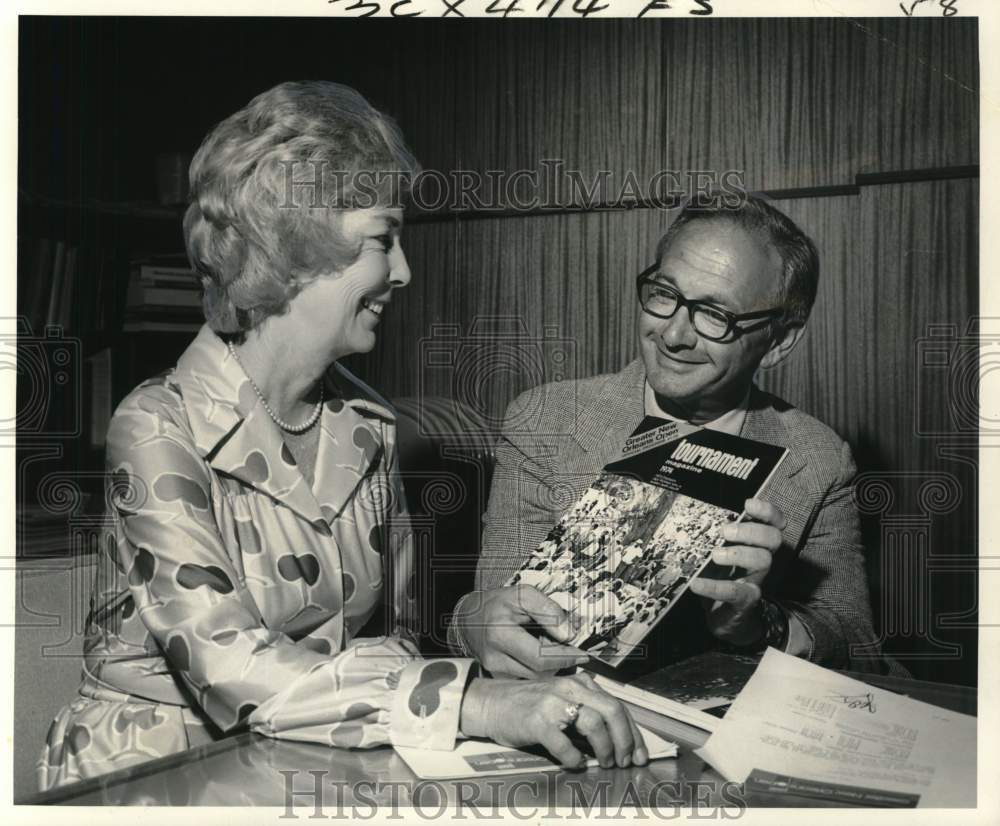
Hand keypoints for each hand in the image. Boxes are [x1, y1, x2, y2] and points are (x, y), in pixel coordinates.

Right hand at [455, 585, 591, 677]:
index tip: (583, 653)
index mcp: (500, 635)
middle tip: (576, 653)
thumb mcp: (523, 595)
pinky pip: (526, 679)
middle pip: (540, 672)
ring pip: (534, 679)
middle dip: (562, 664)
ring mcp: (494, 671)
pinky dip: (540, 671)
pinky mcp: (497, 677)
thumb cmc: (498, 604)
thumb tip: (569, 634)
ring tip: (560, 653)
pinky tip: (545, 659)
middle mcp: (494, 658)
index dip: (565, 657)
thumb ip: (547, 610)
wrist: (469, 618)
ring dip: (552, 668)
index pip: (541, 656)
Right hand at [460, 672, 647, 769]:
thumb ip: (587, 711)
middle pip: (612, 711)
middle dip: (626, 740)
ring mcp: (552, 702)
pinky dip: (573, 758)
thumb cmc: (528, 706)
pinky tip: (574, 765)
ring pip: (593, 724)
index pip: (618, 705)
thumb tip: (619, 741)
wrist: (491, 703)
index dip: (634, 733)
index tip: (641, 754)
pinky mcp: (536, 720)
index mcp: (580, 683)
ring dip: (605, 749)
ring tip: (605, 763)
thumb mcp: (562, 700)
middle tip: (626, 761)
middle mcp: (570, 688)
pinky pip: (563, 743)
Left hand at [687, 497, 785, 645]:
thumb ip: (714, 535)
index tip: (748, 504)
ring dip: (739, 554)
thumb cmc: (721, 576)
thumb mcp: (719, 552)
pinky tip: (696, 584)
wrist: (726, 619)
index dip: (768, 512)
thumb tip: (692, 513)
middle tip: (725, 531)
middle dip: (751, 530)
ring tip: (715, 555)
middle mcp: (761, 559)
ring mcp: (755, 580)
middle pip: (773, 538)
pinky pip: (736, 592)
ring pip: (763, 561)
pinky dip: (715, 587)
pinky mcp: (744, 602)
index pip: (774, 523)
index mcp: (755, 544)